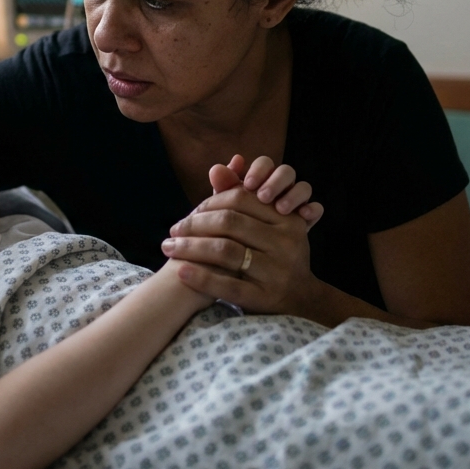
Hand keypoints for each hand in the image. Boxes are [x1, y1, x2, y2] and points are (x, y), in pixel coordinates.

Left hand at [161, 157, 326, 315]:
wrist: (301, 301)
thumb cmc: (275, 256)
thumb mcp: (266, 225)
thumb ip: (241, 197)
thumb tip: (215, 167)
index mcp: (286, 220)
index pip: (240, 199)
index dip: (209, 203)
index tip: (189, 212)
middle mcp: (285, 243)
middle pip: (230, 223)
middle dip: (194, 224)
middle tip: (172, 229)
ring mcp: (277, 271)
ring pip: (225, 252)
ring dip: (190, 248)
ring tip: (168, 247)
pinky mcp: (265, 297)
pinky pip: (228, 285)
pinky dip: (201, 277)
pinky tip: (180, 271)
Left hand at [210, 154, 322, 226]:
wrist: (254, 262)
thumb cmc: (236, 232)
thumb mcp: (228, 213)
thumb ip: (223, 191)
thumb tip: (216, 169)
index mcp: (261, 180)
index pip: (264, 164)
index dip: (258, 170)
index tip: (248, 184)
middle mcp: (281, 188)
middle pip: (286, 172)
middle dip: (275, 181)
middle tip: (263, 196)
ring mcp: (297, 202)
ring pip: (303, 187)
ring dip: (294, 194)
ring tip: (281, 208)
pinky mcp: (307, 219)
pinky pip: (317, 208)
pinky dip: (313, 209)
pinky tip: (304, 216)